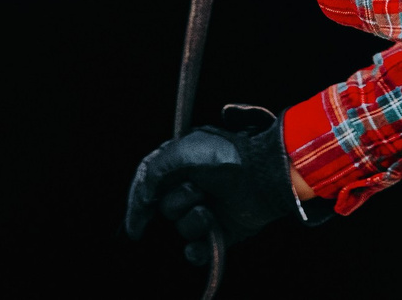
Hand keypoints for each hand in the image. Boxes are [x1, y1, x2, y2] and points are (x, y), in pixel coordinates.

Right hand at [123, 106, 305, 263]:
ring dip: (193, 221)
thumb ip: (153, 172)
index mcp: (180, 165)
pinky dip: (199, 249)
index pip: (148, 185)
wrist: (264, 174)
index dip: (138, 204)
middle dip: (178, 202)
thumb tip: (143, 199)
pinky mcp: (221, 230)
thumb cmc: (226, 156)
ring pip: (182, 228)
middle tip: (199, 190)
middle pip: (164, 209)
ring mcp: (207, 210)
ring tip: (211, 209)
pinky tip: (205, 240)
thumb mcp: (183, 150)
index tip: (138, 224)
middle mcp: (192, 188)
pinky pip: (199, 250)